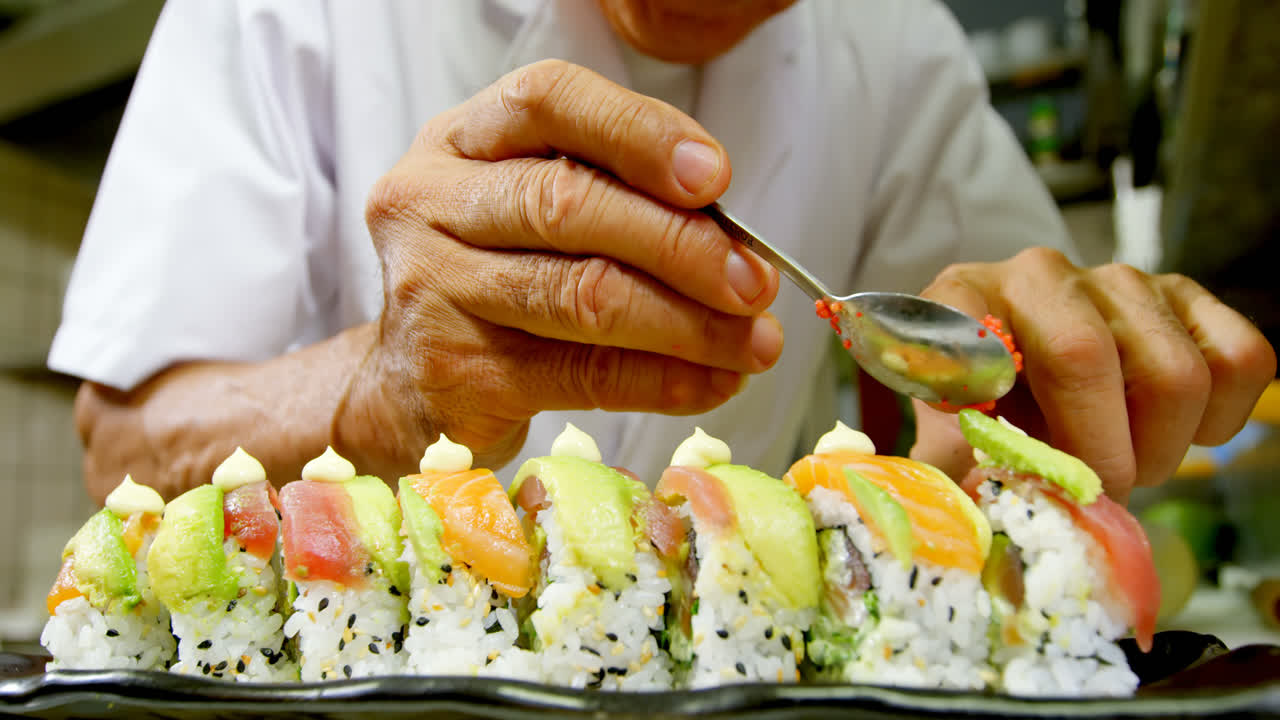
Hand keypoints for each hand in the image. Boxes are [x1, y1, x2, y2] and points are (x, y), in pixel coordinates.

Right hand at [336, 60, 782, 472]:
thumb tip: (735, 243)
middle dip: (681, 244)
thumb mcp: (535, 216)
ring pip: (581, 295)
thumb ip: (616, 200)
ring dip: (687, 323)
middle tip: (755, 283)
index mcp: (460, 141)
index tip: (715, 177)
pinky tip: (711, 382)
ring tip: (753, 343)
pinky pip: (581, 373)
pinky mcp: (454, 372)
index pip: (549, 102)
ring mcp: (431, 289)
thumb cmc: (497, 282)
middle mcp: (429, 202)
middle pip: (567, 203)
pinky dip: (661, 381)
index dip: (638, 133)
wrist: (408, 390)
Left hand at [909, 248, 1275, 503]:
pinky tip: (1177, 433)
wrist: (1036, 371)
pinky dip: (1218, 420)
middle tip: (1095, 497)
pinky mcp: (1186, 296)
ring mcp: (1120, 280)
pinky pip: (1239, 360)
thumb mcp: (954, 437)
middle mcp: (1040, 277)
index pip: (964, 331)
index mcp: (964, 301)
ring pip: (1175, 374)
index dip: (970, 381)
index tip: (975, 428)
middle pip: (1084, 360)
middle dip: (1097, 455)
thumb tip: (985, 508)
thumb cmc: (991, 409)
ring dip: (1160, 450)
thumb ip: (957, 463)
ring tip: (1130, 467)